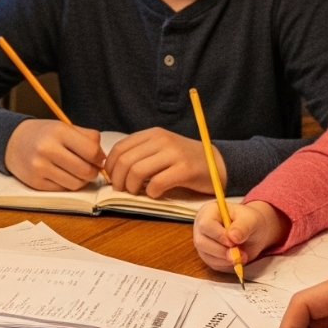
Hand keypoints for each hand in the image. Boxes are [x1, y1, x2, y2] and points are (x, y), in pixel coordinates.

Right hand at [5, 119, 105, 190]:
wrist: (13, 142)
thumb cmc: (44, 134)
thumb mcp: (65, 127)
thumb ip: (88, 138)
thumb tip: (103, 159)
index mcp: (59, 132)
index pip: (91, 151)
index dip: (99, 158)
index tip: (98, 158)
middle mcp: (47, 149)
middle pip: (85, 171)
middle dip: (92, 172)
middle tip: (89, 167)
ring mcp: (40, 167)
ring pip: (76, 184)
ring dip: (81, 180)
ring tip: (76, 172)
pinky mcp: (35, 182)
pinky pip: (63, 190)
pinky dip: (67, 185)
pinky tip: (63, 175)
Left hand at [104, 127, 219, 197]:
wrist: (218, 163)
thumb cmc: (185, 160)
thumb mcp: (162, 149)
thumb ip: (141, 154)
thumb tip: (113, 170)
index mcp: (153, 134)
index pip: (120, 148)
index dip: (110, 166)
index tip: (112, 178)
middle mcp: (162, 140)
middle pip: (125, 161)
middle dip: (118, 180)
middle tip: (122, 190)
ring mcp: (174, 154)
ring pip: (138, 172)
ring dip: (132, 187)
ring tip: (137, 192)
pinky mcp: (185, 170)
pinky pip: (157, 183)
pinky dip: (152, 193)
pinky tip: (156, 194)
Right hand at [193, 198, 285, 274]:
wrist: (254, 232)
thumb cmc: (250, 221)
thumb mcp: (251, 220)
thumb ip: (243, 227)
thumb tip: (233, 237)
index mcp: (208, 212)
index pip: (205, 225)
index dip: (217, 235)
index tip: (233, 242)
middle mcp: (202, 228)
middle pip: (201, 242)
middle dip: (221, 251)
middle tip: (239, 254)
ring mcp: (203, 243)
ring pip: (207, 256)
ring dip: (226, 260)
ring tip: (243, 255)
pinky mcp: (209, 256)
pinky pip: (213, 264)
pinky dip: (227, 265)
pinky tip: (237, 259)